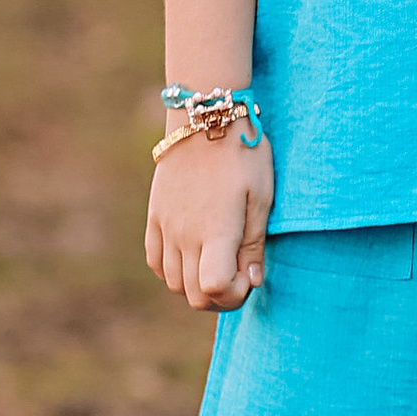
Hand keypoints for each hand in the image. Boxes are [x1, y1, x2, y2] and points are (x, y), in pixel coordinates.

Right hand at [147, 127, 273, 309]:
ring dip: (196, 285)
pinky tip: (192, 255)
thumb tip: (251, 281)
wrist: (204, 118)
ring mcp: (165, 227)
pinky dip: (173, 270)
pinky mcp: (154, 217)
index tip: (248, 275)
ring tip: (217, 263)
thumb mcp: (261, 197)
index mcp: (215, 231)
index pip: (214, 289)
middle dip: (220, 297)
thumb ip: (254, 244)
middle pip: (193, 295)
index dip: (234, 294)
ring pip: (173, 283)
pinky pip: (155, 261)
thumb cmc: (242, 155)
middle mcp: (185, 235)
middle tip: (238, 275)